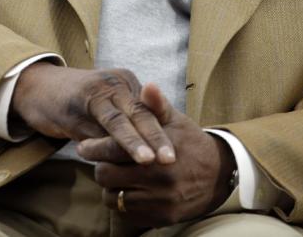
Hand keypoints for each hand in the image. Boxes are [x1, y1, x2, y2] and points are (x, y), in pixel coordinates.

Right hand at [10, 63, 175, 164]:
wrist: (39, 87)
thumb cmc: (81, 101)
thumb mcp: (107, 107)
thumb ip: (127, 121)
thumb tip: (153, 150)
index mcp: (125, 82)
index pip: (149, 110)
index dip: (163, 132)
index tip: (178, 155)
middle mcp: (112, 84)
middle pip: (138, 112)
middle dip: (155, 137)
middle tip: (170, 158)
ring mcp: (92, 94)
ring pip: (116, 121)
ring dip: (131, 143)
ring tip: (146, 161)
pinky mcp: (72, 107)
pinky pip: (90, 132)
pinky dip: (100, 150)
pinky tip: (108, 165)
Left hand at [78, 83, 236, 226]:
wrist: (218, 175)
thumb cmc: (191, 142)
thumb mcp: (176, 120)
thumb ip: (156, 105)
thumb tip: (147, 85)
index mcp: (157, 153)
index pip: (114, 150)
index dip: (95, 148)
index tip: (83, 146)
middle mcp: (157, 180)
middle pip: (107, 177)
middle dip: (102, 168)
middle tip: (103, 161)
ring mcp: (158, 202)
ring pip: (113, 199)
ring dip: (112, 188)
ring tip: (117, 176)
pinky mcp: (160, 218)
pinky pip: (127, 214)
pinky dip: (123, 203)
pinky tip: (129, 190)